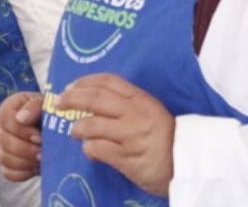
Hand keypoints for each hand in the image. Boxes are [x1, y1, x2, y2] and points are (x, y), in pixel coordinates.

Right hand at [0, 91, 43, 181]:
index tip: (39, 137)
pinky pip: (8, 173)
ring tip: (42, 159)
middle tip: (43, 152)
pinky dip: (24, 172)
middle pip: (4, 140)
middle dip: (26, 149)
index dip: (21, 130)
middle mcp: (2, 127)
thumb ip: (34, 106)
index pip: (4, 117)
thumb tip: (21, 118)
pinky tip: (36, 167)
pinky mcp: (8, 164)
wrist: (58, 131)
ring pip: (4, 158)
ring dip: (26, 161)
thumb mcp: (47, 104)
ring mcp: (3, 147)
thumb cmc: (52, 114)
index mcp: (10, 108)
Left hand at [57, 73, 174, 196]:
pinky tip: (89, 150)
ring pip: (92, 125)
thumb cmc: (165, 138)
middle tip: (59, 104)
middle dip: (72, 99)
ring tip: (74, 132)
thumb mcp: (150, 112)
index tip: (70, 86)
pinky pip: (98, 149)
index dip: (85, 81)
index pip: (108, 82)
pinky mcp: (128, 158)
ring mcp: (131, 136)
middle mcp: (135, 114)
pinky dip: (89, 148)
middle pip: (95, 99)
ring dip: (78, 128)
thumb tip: (92, 99)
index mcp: (141, 99)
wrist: (187, 164)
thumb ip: (126, 104)